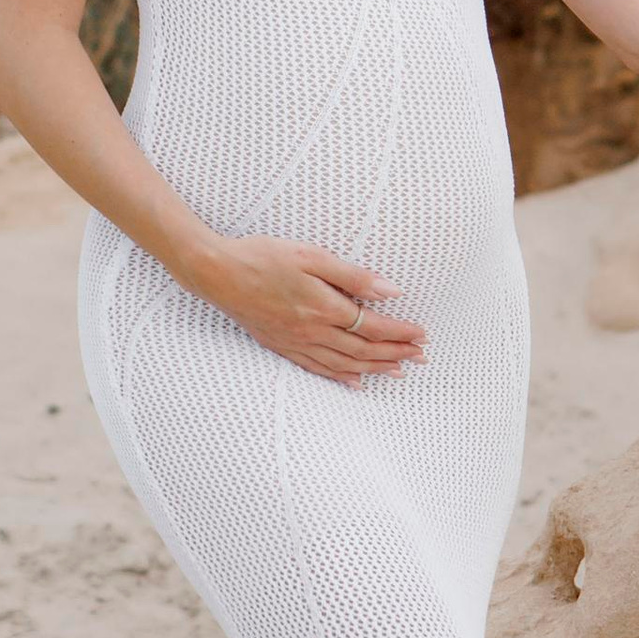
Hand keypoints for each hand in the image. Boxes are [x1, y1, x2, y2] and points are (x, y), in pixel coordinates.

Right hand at [191, 236, 426, 383]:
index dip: (401, 333)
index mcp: (323, 307)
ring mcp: (296, 343)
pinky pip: (318, 369)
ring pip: (344, 365)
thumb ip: (353, 276)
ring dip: (375, 369)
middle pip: (363, 351)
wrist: (217, 273)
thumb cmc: (263, 256)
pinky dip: (341, 378)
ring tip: (399, 372)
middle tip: (421, 357)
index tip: (421, 334)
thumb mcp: (312, 256)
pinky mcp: (282, 347)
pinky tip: (356, 382)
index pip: (373, 326)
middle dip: (396, 354)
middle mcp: (312, 332)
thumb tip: (391, 291)